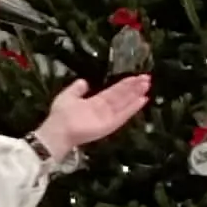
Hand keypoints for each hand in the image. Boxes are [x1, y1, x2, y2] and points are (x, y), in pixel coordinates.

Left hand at [32, 75, 152, 158]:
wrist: (58, 130)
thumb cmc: (61, 114)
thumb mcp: (68, 96)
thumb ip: (77, 89)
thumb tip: (84, 81)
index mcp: (94, 102)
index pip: (113, 91)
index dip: (124, 84)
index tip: (136, 76)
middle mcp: (103, 109)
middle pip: (122, 96)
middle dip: (134, 87)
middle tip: (147, 78)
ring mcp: (108, 117)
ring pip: (125, 103)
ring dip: (136, 94)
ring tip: (147, 85)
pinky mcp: (110, 125)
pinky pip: (124, 115)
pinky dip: (133, 108)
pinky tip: (143, 100)